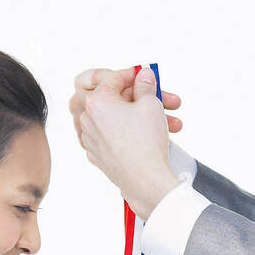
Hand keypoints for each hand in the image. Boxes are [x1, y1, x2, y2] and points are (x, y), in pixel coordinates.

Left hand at [69, 66, 183, 219]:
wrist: (144, 180)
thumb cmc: (145, 143)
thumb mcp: (150, 104)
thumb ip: (145, 85)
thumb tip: (144, 76)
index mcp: (96, 101)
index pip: (114, 78)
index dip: (133, 74)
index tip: (144, 76)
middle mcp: (87, 119)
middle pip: (116, 100)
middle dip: (141, 98)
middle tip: (160, 99)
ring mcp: (91, 139)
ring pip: (116, 119)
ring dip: (140, 117)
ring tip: (167, 123)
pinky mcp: (98, 155)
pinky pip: (112, 136)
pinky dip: (128, 132)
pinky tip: (148, 134)